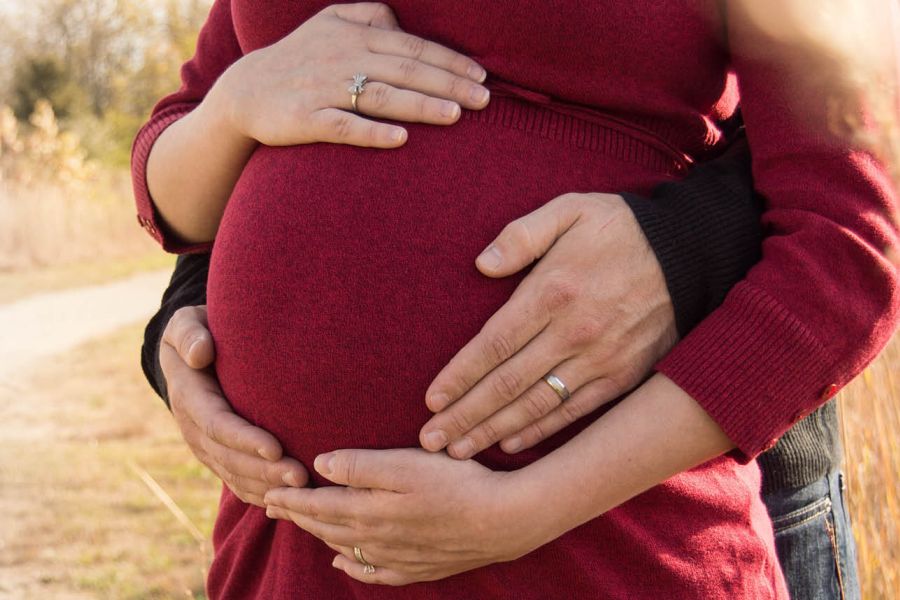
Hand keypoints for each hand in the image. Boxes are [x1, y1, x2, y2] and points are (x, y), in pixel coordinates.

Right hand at [161, 306, 308, 505]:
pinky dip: (262, 495)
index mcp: (189, 397)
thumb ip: (189, 333)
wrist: (192, 353)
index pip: (217, 424)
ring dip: (268, 486)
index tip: (275, 448)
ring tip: (304, 491)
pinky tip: (291, 502)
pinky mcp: (220, 457)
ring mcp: (207, 448)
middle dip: (264, 471)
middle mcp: (195, 429)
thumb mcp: (185, 323)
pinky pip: (239, 483)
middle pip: (230, 458)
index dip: (244, 440)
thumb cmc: (198, 332)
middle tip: (300, 476)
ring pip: (236, 476)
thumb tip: (200, 353)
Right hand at [211, 2, 489, 147]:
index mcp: (354, 35)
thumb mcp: (330, 23)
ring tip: (455, 115)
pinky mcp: (304, 120)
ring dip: (420, 105)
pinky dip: (372, 133)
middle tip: (484, 100)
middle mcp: (342, 58)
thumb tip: (403, 23)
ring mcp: (323, 90)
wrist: (245, 91)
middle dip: (448, 84)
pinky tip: (400, 140)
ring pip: (380, 97)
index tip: (482, 77)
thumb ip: (369, 17)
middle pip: (404, 71)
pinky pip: (343, 126)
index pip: (412, 47)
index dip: (449, 62)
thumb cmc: (300, 58)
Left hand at [263, 449, 546, 585]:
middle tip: (272, 508)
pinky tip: (343, 563)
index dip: (291, 500)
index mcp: (369, 511)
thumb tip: (320, 466)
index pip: (318, 506)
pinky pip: (373, 572)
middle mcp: (375, 539)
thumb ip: (361, 466)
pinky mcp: (417, 566)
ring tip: (302, 526)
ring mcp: (396, 557)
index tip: (268, 494)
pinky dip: (352, 567)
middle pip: (325, 528)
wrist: (501, 521)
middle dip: (297, 517)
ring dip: (318, 536)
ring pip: (344, 548)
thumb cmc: (456, 483)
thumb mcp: (406, 464)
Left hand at [419, 193, 677, 458]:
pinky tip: (511, 444)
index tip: (431, 399)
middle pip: (507, 384)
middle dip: (465, 415)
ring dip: (494, 430)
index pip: (493, 345)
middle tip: (430, 439)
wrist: (693, 251)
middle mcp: (574, 332)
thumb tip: (482, 263)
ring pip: (536, 405)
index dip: (459, 376)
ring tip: (459, 450)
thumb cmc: (621, 228)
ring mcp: (600, 358)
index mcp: (553, 292)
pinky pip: (575, 411)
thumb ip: (522, 235)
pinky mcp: (624, 375)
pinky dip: (542, 431)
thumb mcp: (570, 211)